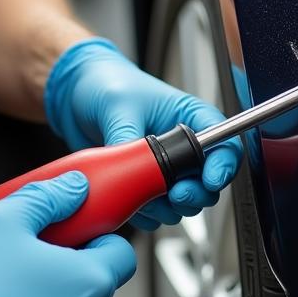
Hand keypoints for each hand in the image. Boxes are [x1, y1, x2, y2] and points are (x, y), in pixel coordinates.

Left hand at [44, 38, 242, 229]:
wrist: (73, 95)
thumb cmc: (105, 83)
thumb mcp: (118, 106)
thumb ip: (128, 140)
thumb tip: (132, 169)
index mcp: (189, 116)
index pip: (224, 143)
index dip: (224, 165)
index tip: (211, 180)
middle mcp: (181, 145)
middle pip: (207, 181)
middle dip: (194, 194)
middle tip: (175, 195)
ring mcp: (163, 167)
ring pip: (182, 201)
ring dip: (167, 207)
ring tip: (146, 197)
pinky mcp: (143, 183)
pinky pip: (155, 210)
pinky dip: (144, 213)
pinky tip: (129, 201)